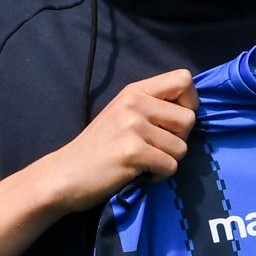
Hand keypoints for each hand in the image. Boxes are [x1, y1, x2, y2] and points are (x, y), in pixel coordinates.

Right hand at [0, 69, 197, 255]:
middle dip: (179, 140)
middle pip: (189, 118)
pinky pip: (170, 166)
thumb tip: (191, 112)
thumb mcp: (122, 115)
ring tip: (143, 162)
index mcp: (134, 91)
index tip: (173, 123)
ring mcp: (132, 127)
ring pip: (182, 147)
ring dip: (167, 161)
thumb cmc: (98, 148)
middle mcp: (134, 103)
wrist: (64, 175)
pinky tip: (138, 173)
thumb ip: (152, 107)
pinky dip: (159, 176)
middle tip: (155, 149)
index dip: (189, 103)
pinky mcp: (132, 152)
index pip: (184, 79)